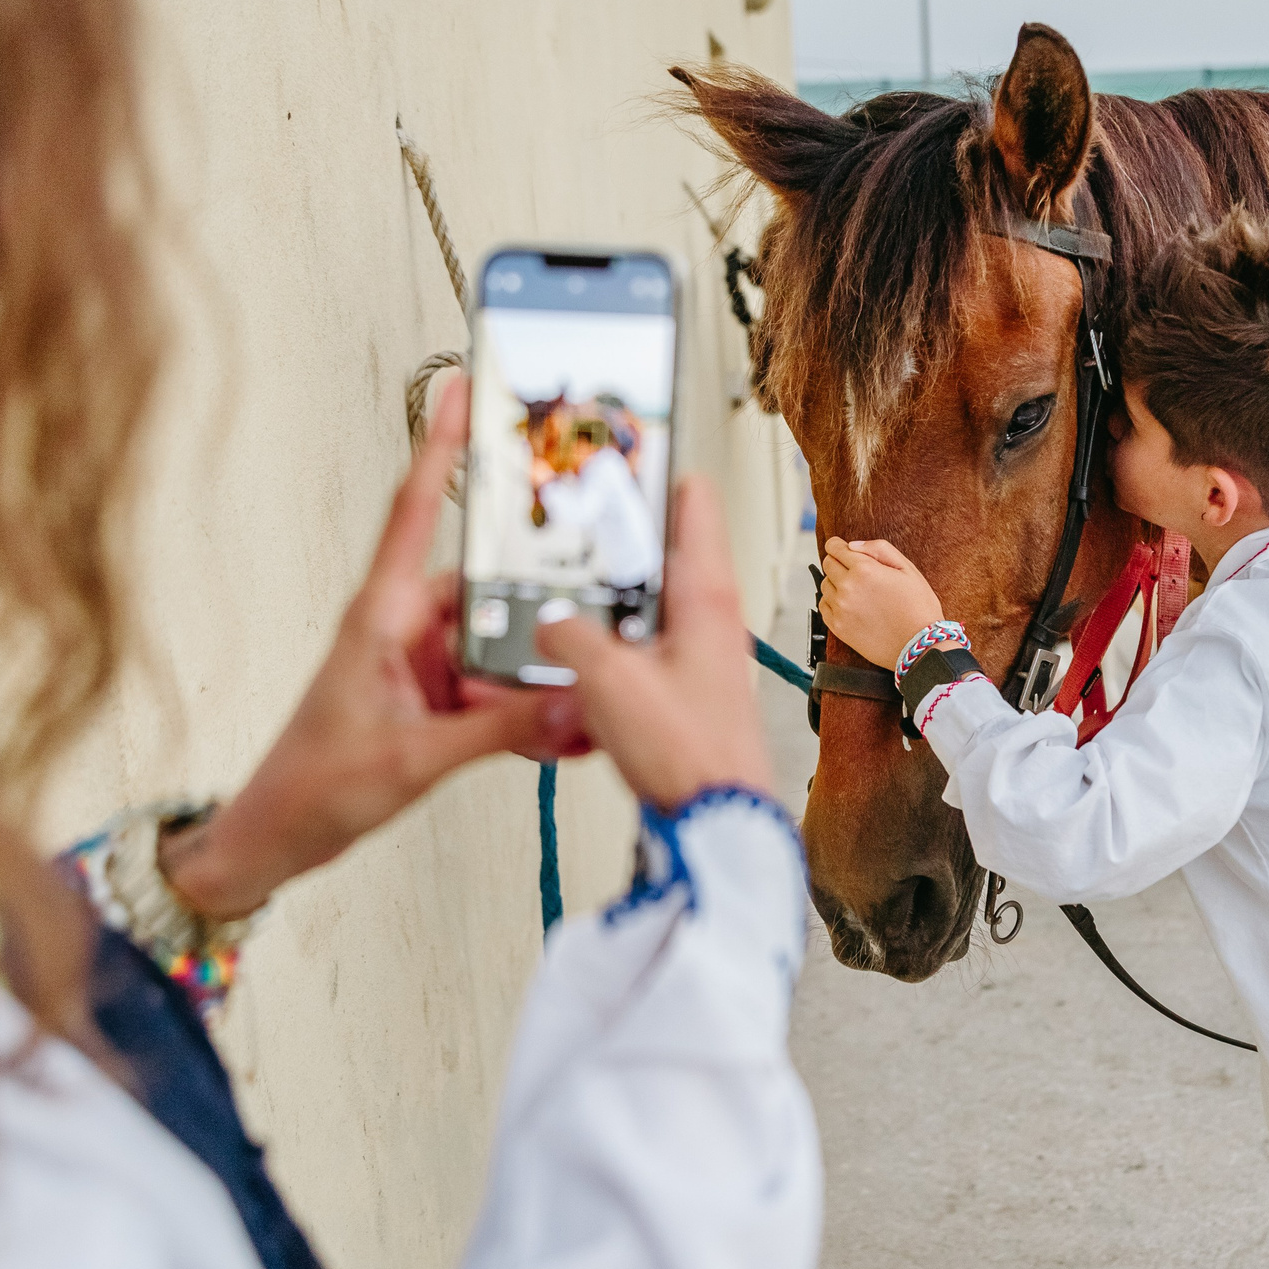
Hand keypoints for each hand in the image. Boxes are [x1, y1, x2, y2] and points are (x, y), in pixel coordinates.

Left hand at [159, 375, 587, 919]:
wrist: (275, 840)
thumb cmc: (311, 786)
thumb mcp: (416, 757)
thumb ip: (503, 731)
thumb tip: (575, 704)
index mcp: (382, 616)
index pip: (417, 513)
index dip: (440, 448)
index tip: (463, 391)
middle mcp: (404, 628)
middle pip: (491, 589)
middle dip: (545, 604)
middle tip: (597, 605)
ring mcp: (423, 665)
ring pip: (503, 645)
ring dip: (540, 673)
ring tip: (581, 699)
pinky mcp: (435, 701)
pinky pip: (498, 689)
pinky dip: (530, 709)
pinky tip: (563, 731)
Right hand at [535, 477, 772, 809]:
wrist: (718, 821)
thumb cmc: (691, 755)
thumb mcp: (609, 682)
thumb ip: (570, 638)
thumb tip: (549, 622)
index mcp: (706, 595)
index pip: (693, 503)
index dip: (657, 470)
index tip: (622, 447)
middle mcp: (710, 617)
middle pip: (660, 552)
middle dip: (615, 539)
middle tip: (572, 522)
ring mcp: (699, 654)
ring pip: (646, 602)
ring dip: (607, 598)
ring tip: (562, 592)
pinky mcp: (685, 689)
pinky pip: (641, 648)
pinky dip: (610, 645)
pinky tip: (576, 659)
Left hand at [817, 537, 944, 671]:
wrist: (919, 646)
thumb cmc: (918, 608)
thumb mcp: (908, 569)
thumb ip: (879, 549)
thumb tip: (853, 545)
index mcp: (864, 570)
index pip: (835, 548)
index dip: (838, 545)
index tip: (842, 548)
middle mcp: (848, 588)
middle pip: (828, 564)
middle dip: (839, 562)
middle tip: (856, 571)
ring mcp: (840, 609)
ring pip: (825, 585)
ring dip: (837, 583)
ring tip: (858, 591)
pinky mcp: (838, 627)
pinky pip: (824, 606)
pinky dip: (833, 602)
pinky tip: (851, 605)